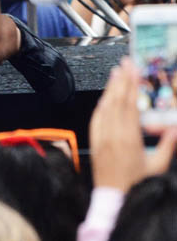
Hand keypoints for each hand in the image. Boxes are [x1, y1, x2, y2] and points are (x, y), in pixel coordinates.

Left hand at [89, 57, 176, 190]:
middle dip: (121, 79)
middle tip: (125, 63)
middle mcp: (113, 134)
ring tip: (116, 73)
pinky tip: (105, 97)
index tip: (134, 69)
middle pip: (117, 100)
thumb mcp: (157, 167)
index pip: (130, 104)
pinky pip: (97, 117)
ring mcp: (102, 137)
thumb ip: (168, 146)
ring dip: (110, 88)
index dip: (132, 84)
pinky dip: (102, 104)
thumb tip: (175, 129)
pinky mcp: (95, 141)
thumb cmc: (136, 186)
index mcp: (129, 138)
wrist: (114, 200)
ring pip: (105, 105)